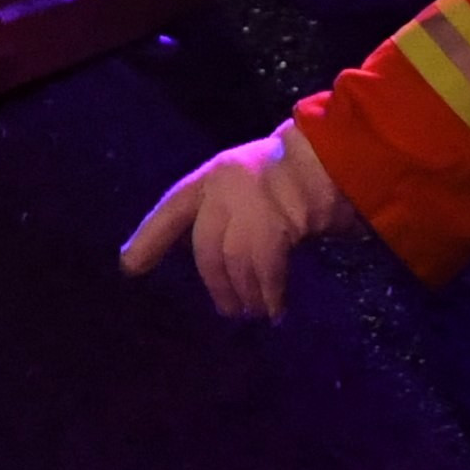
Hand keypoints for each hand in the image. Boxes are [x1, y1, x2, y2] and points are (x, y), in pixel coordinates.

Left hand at [120, 116, 356, 320]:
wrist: (340, 158)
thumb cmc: (300, 170)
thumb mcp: (254, 181)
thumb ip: (233, 213)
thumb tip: (223, 264)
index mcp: (216, 174)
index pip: (173, 207)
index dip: (150, 238)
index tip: (129, 267)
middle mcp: (226, 188)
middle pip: (206, 247)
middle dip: (217, 283)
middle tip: (229, 310)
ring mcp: (251, 205)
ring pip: (235, 263)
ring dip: (245, 293)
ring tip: (255, 311)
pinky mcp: (278, 227)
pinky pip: (266, 272)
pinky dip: (270, 296)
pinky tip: (276, 311)